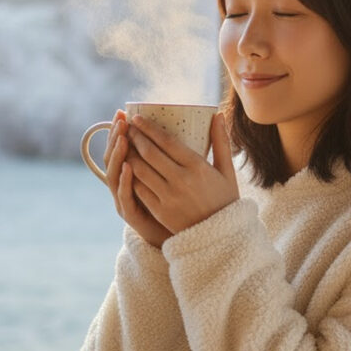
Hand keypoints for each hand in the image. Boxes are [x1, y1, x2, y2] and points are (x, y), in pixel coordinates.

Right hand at [102, 109, 171, 247]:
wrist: (182, 235)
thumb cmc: (181, 203)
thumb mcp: (177, 174)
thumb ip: (174, 151)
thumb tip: (186, 122)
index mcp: (133, 172)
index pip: (120, 146)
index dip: (120, 130)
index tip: (123, 112)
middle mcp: (124, 183)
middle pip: (113, 156)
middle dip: (116, 137)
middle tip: (121, 120)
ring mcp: (124, 198)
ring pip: (114, 173)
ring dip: (118, 154)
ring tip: (123, 138)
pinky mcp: (130, 213)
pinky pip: (124, 195)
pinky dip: (125, 180)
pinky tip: (128, 166)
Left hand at [125, 112, 238, 235]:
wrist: (220, 237)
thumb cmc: (225, 200)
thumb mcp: (227, 171)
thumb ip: (221, 142)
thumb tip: (218, 114)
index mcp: (198, 167)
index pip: (167, 141)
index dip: (149, 128)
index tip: (138, 118)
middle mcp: (181, 180)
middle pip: (150, 153)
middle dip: (135, 138)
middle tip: (127, 127)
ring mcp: (168, 197)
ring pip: (140, 170)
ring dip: (129, 154)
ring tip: (123, 144)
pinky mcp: (160, 211)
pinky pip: (139, 189)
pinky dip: (130, 176)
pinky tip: (126, 166)